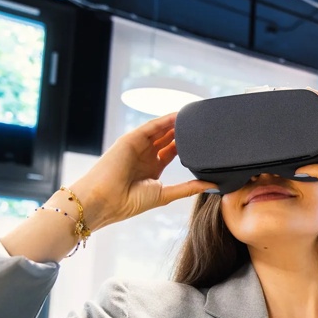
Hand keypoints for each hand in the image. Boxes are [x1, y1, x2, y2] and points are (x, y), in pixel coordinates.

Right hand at [70, 113, 217, 230]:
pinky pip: (150, 126)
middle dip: (182, 131)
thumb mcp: (166, 194)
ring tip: (192, 116)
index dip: (186, 145)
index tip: (202, 141)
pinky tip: (178, 115)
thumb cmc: (130, 202)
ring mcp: (137, 147)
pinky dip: (164, 120)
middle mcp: (144, 156)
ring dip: (175, 123)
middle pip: (166, 138)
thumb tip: (212, 186)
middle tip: (201, 124)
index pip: (171, 152)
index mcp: (151, 169)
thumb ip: (189, 188)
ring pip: (159, 130)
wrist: (105, 200)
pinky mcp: (130, 139)